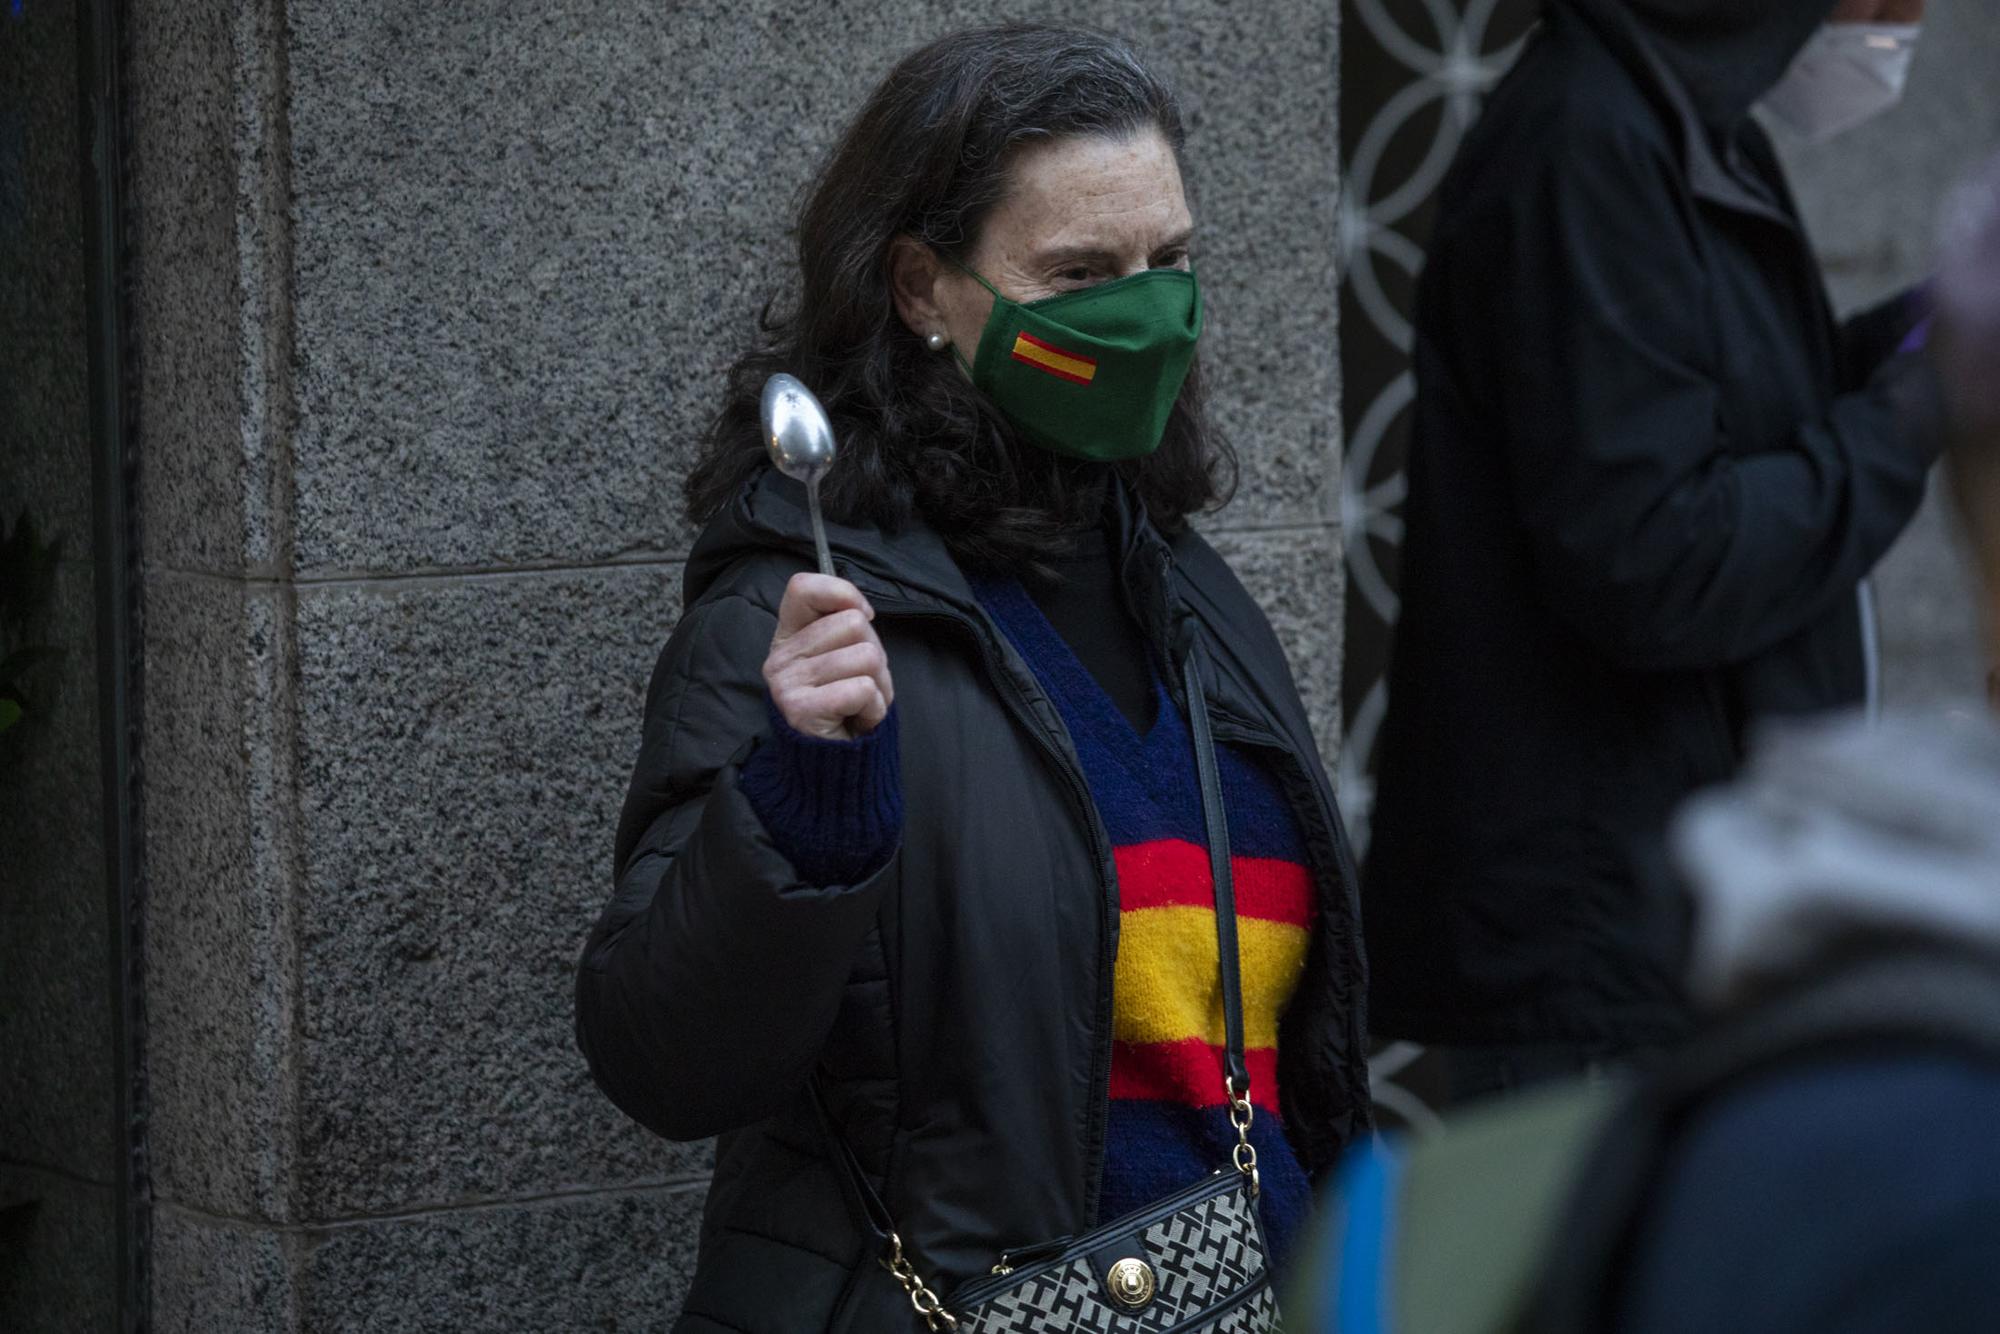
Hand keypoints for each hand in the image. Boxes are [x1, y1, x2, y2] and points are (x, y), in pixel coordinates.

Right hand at [762, 574, 894, 739]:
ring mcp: (787, 683)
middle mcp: (780, 657)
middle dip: (876, 655)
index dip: (843, 593)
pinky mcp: (800, 710)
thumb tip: (860, 609)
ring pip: (867, 656)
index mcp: (788, 636)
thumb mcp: (841, 657)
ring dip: (881, 685)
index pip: (803, 587)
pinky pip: (863, 689)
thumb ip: (844, 626)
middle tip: (863, 683)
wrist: (834, 766)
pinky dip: (875, 707)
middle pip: (853, 623)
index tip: (863, 617)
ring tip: (862, 704)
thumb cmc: (845, 705)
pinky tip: (859, 719)